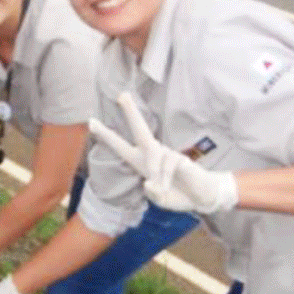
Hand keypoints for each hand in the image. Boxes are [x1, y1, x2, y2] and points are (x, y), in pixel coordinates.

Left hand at [88, 92, 237, 213]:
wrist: (202, 197)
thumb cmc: (177, 194)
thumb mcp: (159, 199)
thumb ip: (152, 193)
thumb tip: (148, 182)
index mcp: (141, 162)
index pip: (121, 146)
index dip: (106, 135)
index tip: (91, 122)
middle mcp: (152, 154)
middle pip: (140, 129)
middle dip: (131, 112)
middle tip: (122, 94)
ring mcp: (166, 153)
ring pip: (152, 156)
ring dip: (154, 174)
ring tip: (160, 189)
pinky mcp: (179, 158)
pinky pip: (167, 166)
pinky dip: (165, 179)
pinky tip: (169, 185)